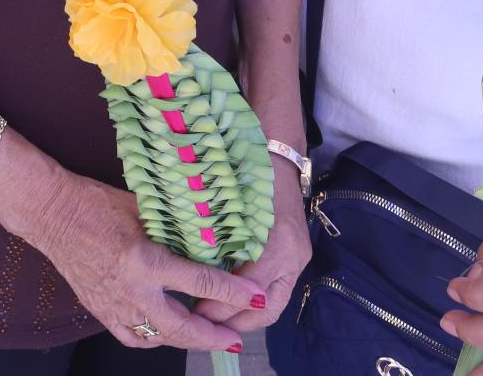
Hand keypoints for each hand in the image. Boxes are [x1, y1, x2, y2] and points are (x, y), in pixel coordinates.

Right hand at [16, 170, 258, 353]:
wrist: (52, 215)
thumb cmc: (97, 203)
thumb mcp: (145, 210)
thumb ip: (176, 229)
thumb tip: (213, 239)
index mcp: (145, 261)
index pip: (199, 283)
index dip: (232, 292)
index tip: (255, 296)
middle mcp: (132, 291)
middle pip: (183, 327)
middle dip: (214, 336)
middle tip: (236, 339)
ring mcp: (114, 306)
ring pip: (159, 337)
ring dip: (187, 339)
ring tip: (208, 336)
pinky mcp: (100, 312)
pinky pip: (133, 337)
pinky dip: (154, 338)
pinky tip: (166, 333)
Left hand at [194, 155, 308, 333]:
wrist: (278, 157)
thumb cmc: (244, 175)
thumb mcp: (223, 204)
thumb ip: (209, 238)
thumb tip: (183, 274)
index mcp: (273, 240)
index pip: (245, 287)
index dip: (219, 305)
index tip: (194, 312)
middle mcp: (291, 253)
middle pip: (265, 307)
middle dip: (233, 322)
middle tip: (203, 325)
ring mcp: (299, 258)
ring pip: (273, 306)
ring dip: (245, 319)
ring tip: (216, 320)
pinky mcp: (298, 259)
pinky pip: (277, 293)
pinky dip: (254, 304)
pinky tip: (232, 306)